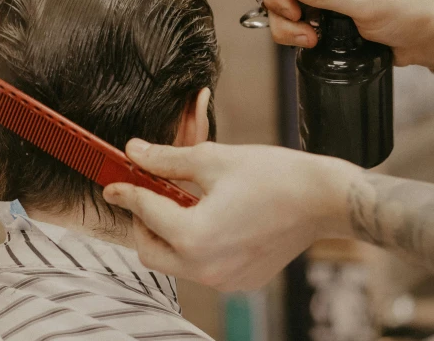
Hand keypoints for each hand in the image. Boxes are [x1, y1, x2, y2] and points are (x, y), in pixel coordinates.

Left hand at [104, 139, 357, 290]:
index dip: (125, 192)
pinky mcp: (241, 281)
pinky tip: (209, 217)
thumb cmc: (271, 175)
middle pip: (151, 251)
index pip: (144, 212)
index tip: (112, 183)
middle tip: (146, 193)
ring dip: (168, 234)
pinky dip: (195, 245)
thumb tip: (134, 152)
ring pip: (176, 262)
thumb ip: (166, 159)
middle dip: (142, 221)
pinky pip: (202, 268)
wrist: (321, 198)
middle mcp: (205, 269)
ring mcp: (225, 281)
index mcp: (194, 237)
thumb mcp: (211, 159)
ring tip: (181, 201)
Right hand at [261, 0, 433, 67]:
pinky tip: (312, 40)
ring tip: (311, 37)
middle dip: (282, 10)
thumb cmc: (407, 11)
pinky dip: (293, 33)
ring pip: (279, 4)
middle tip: (302, 25)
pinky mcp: (319, 10)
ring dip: (287, 26)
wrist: (423, 36)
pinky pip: (290, 20)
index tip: (293, 8)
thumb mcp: (366, 3)